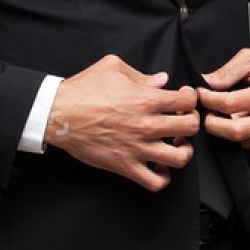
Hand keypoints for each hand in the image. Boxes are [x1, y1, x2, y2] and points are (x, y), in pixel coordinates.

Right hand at [45, 54, 199, 191]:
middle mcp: (147, 125)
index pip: (187, 100)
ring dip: (184, 151)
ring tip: (176, 145)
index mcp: (146, 99)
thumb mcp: (113, 67)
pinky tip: (158, 166)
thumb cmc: (83, 90)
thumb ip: (142, 74)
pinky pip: (156, 182)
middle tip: (182, 121)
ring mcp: (138, 148)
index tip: (184, 99)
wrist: (59, 115)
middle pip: (191, 127)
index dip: (190, 98)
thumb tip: (161, 80)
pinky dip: (163, 177)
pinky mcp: (126, 166)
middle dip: (191, 122)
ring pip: (181, 157)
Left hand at [196, 48, 249, 152]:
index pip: (230, 103)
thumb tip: (206, 83)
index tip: (201, 94)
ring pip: (241, 141)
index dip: (209, 99)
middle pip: (235, 131)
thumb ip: (227, 71)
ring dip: (226, 130)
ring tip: (223, 114)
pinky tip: (240, 120)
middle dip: (212, 123)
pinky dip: (240, 135)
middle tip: (207, 111)